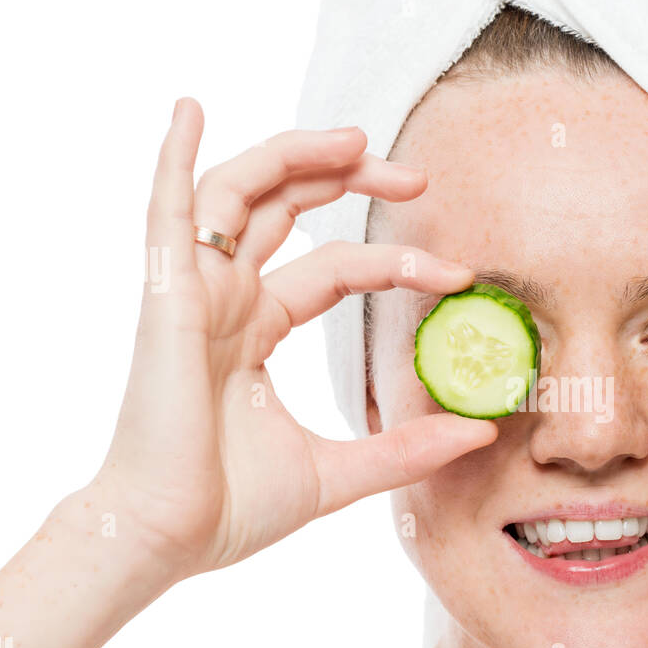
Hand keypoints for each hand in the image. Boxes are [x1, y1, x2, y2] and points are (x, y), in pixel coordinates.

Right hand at [94, 98, 495, 580]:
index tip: (459, 274)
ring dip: (294, 157)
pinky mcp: (165, 297)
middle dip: (350, 181)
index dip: (393, 262)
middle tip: (417, 177)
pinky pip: (165, 210)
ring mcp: (192, 293)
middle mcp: (224, 300)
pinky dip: (173, 155)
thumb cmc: (230, 510)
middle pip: (289, 211)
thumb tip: (483, 432)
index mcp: (255, 331)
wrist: (168, 540)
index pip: (333, 269)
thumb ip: (407, 448)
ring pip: (240, 193)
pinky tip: (191, 108)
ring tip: (358, 140)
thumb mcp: (339, 471)